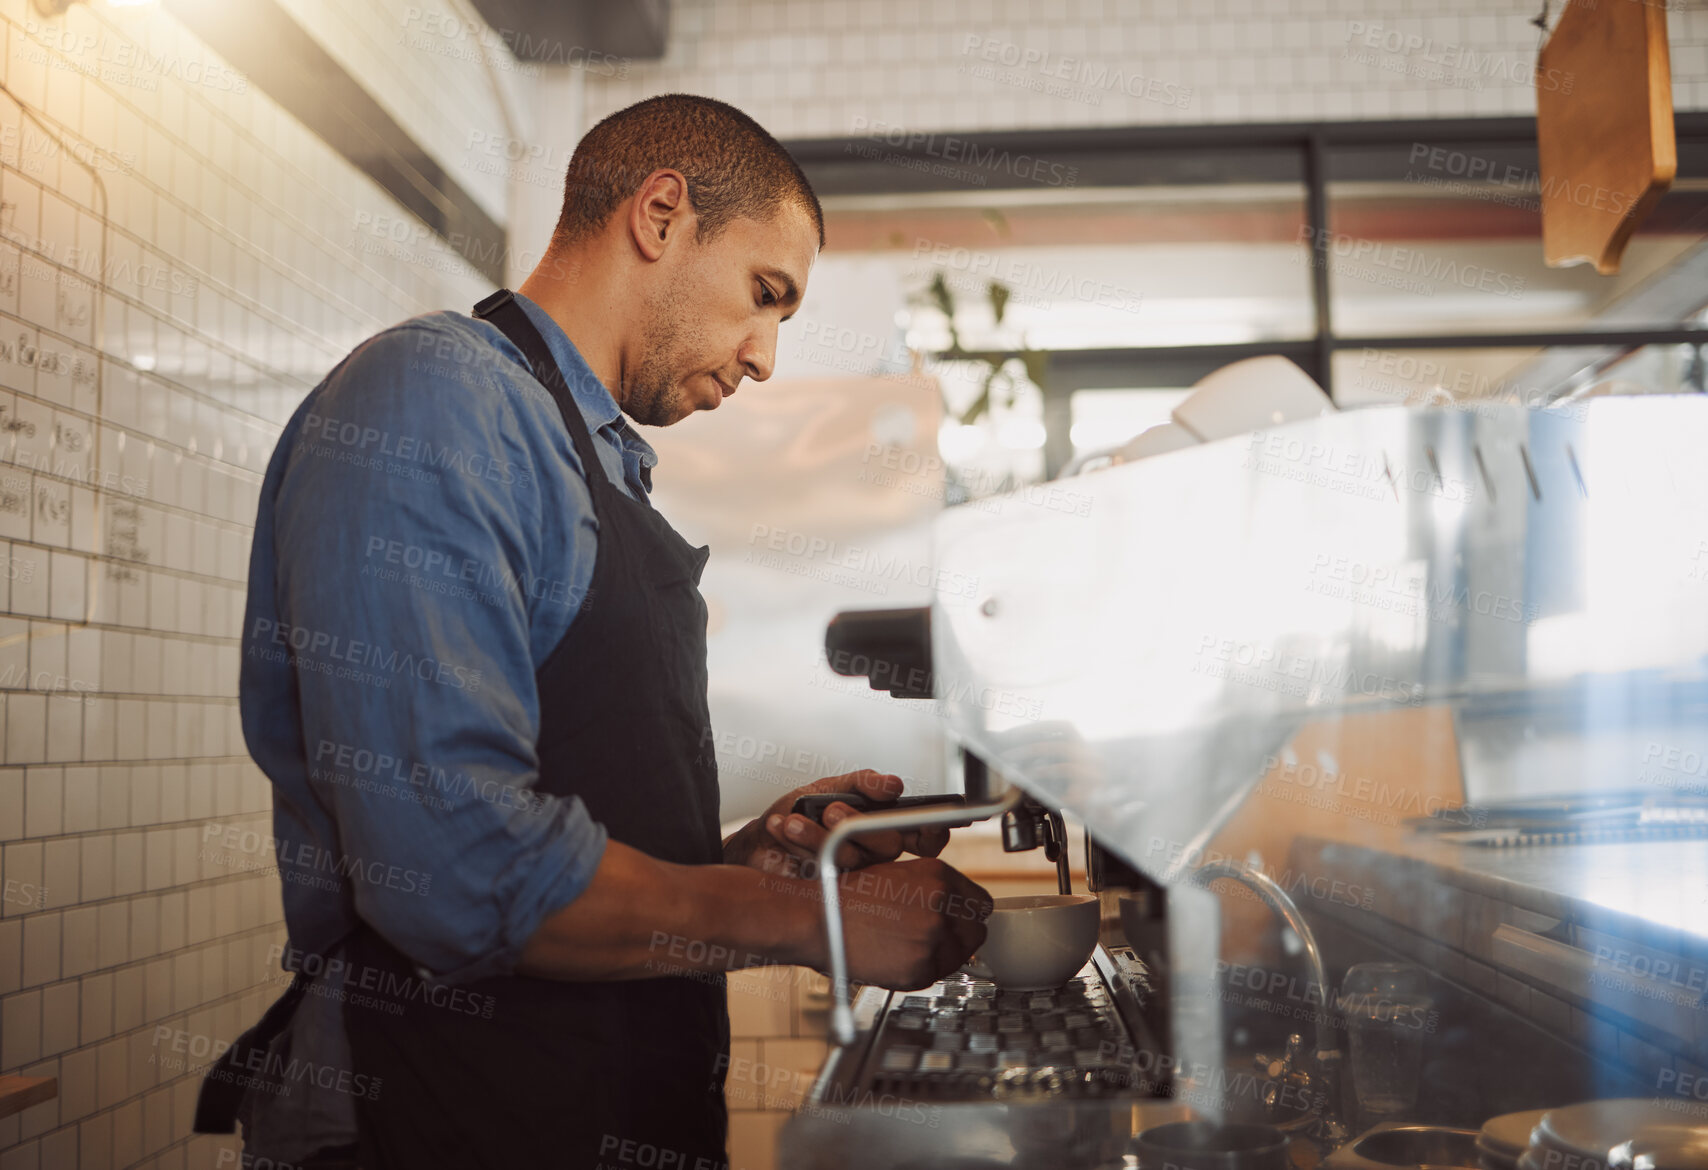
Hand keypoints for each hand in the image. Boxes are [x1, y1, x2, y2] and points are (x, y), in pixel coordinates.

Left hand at [722, 770, 952, 876]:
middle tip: (831, 810)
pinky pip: (820, 869)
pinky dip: (796, 841)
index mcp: (885, 827)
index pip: (925, 837)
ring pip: (851, 858)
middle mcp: (875, 854)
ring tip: (794, 820)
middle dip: (858, 824)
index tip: (931, 822)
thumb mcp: (833, 787)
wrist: (764, 835)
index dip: (934, 832)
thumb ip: (864, 783)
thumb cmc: (804, 810)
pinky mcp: (828, 889)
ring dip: (818, 834)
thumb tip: (894, 785)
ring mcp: (854, 875)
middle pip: (888, 846)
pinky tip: (781, 826)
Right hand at [815, 857, 991, 990]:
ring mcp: (931, 938)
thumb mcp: (896, 874)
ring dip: (941, 955)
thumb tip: (955, 909)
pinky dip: (920, 971)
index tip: (958, 921)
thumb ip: (932, 889)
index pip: (979, 903)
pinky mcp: (919, 968)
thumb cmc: (846, 897)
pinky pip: (935, 974)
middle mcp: (940, 904)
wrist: (816, 919)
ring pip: (959, 955)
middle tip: (934, 939)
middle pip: (976, 930)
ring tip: (908, 947)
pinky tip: (897, 958)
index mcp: (937, 875)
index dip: (966, 914)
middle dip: (959, 936)